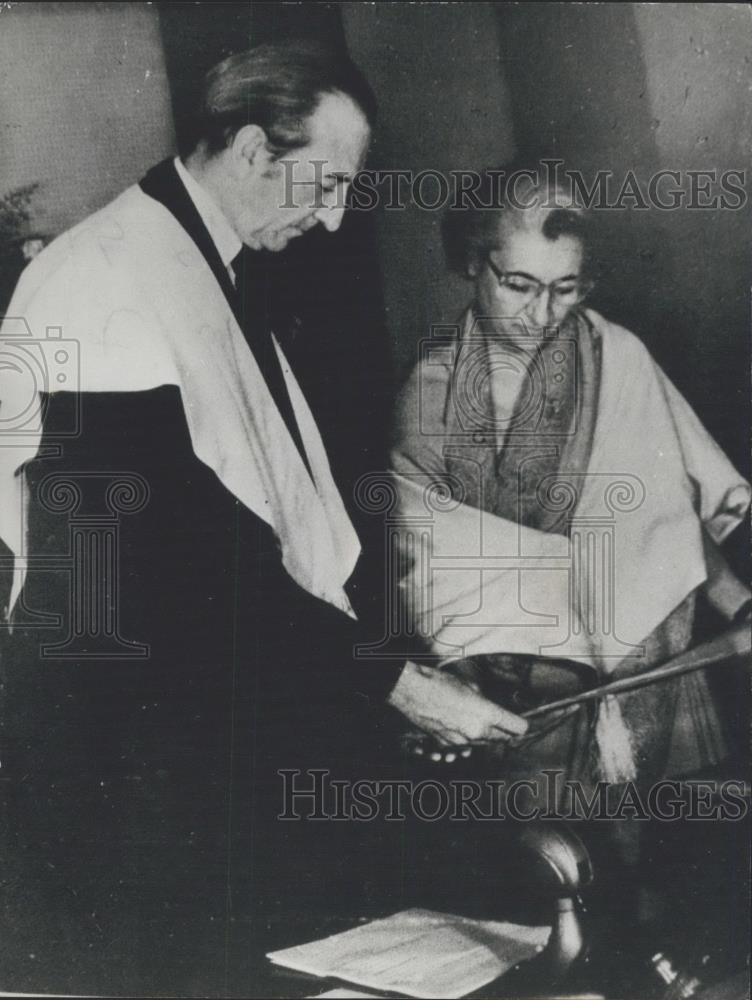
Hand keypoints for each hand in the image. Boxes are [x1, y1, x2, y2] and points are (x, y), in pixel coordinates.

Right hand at [388, 660, 527, 758]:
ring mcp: (461, 741)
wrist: (411, 691)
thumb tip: (488, 706)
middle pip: (502, 739)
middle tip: (506, 724)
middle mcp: (477, 732)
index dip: (522, 724)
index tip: (522, 722)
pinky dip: (467, 739)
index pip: (517, 728)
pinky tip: (463, 728)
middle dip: (505, 732)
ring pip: (483, 743)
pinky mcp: (447, 744)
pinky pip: (464, 746)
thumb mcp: (469, 686)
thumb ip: (484, 700)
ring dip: (486, 736)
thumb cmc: (439, 683)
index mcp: (487, 715)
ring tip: (483, 724)